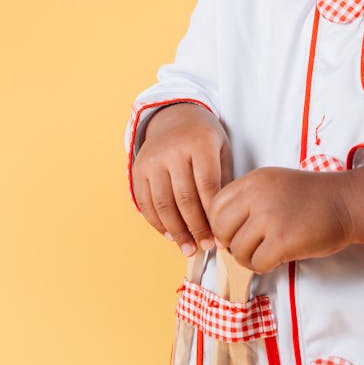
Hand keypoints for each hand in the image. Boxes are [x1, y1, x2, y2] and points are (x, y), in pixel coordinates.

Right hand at [131, 102, 232, 255]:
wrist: (174, 116)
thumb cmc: (204, 137)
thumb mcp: (221, 149)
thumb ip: (224, 180)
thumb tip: (225, 220)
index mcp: (199, 143)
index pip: (207, 186)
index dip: (213, 214)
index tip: (221, 235)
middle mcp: (173, 151)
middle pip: (184, 198)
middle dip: (196, 227)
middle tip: (206, 247)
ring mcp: (152, 160)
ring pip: (163, 204)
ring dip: (176, 232)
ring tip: (189, 249)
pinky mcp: (138, 170)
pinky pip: (146, 203)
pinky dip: (158, 223)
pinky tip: (170, 235)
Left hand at [210, 162, 363, 272]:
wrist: (347, 202)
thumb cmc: (313, 198)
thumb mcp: (274, 184)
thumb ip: (247, 201)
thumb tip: (221, 234)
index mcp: (253, 180)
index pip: (215, 206)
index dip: (222, 225)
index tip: (237, 232)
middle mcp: (257, 196)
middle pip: (221, 230)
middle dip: (232, 244)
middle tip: (251, 246)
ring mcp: (269, 218)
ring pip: (237, 250)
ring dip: (250, 258)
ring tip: (268, 253)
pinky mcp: (282, 241)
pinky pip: (257, 264)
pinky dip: (265, 266)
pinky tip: (279, 258)